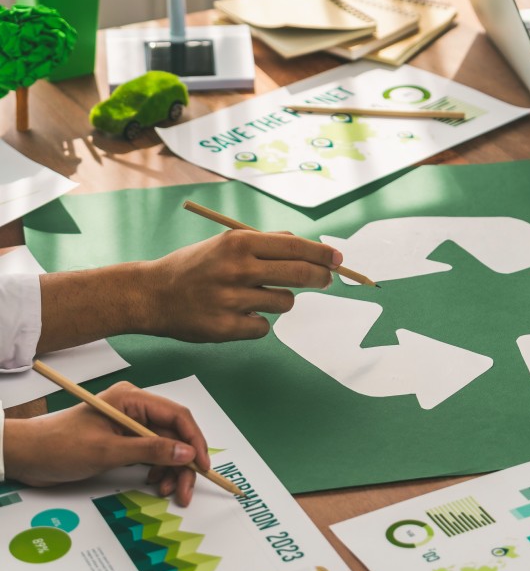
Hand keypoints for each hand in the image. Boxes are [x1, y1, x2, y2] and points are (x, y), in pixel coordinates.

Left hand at [3, 382, 209, 506]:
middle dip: (184, 462)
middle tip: (187, 489)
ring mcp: (131, 426)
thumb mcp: (106, 451)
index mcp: (132, 400)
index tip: (203, 466)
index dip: (194, 440)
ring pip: (167, 447)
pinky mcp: (125, 441)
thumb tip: (187, 453)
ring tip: (169, 491)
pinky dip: (159, 470)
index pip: (177, 416)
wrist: (25, 457)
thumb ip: (149, 451)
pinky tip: (155, 482)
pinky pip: (153, 455)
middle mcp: (136, 409)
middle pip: (175, 434)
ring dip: (172, 470)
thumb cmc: (59, 447)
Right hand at [38, 230, 344, 350]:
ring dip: (279, 301)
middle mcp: (237, 269)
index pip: (295, 247)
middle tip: (327, 280)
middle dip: (319, 278)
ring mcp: (231, 300)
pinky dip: (257, 323)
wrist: (150, 294)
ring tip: (257, 296)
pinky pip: (263, 327)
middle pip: (298, 275)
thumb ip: (265, 244)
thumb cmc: (195, 267)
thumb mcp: (225, 244)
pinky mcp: (225, 328)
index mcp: (238, 243)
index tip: (338, 260)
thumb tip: (307, 246)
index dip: (322, 255)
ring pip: (283, 303)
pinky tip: (238, 315)